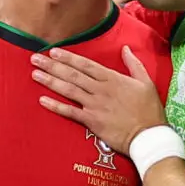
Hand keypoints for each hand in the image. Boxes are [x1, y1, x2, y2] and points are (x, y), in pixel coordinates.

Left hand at [31, 47, 165, 153]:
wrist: (148, 136)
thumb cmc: (149, 109)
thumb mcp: (146, 82)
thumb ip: (134, 64)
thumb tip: (125, 49)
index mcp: (112, 79)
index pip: (86, 65)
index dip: (68, 57)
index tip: (53, 51)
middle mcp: (100, 90)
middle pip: (72, 75)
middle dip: (52, 65)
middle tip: (35, 58)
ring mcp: (95, 105)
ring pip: (69, 90)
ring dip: (50, 81)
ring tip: (35, 74)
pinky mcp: (92, 121)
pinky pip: (70, 112)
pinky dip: (56, 106)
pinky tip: (42, 100)